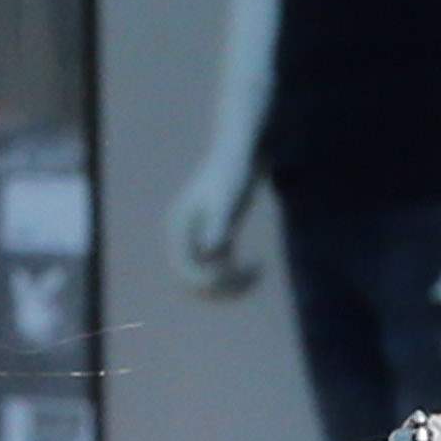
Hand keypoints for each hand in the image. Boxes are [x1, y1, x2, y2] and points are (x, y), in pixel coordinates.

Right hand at [170, 149, 262, 296]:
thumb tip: (211, 250)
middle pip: (194, 280)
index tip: (234, 275)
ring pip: (209, 279)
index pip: (184, 270)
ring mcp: (200, 239)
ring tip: (255, 276)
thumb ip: (219, 224)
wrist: (242, 153)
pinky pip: (222, 270)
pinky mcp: (218, 239)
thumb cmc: (235, 171)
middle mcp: (185, 236)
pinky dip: (239, 276)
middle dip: (220, 288)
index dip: (206, 281)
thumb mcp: (228, 199)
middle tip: (248, 279)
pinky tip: (260, 267)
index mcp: (180, 228)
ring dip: (231, 287)